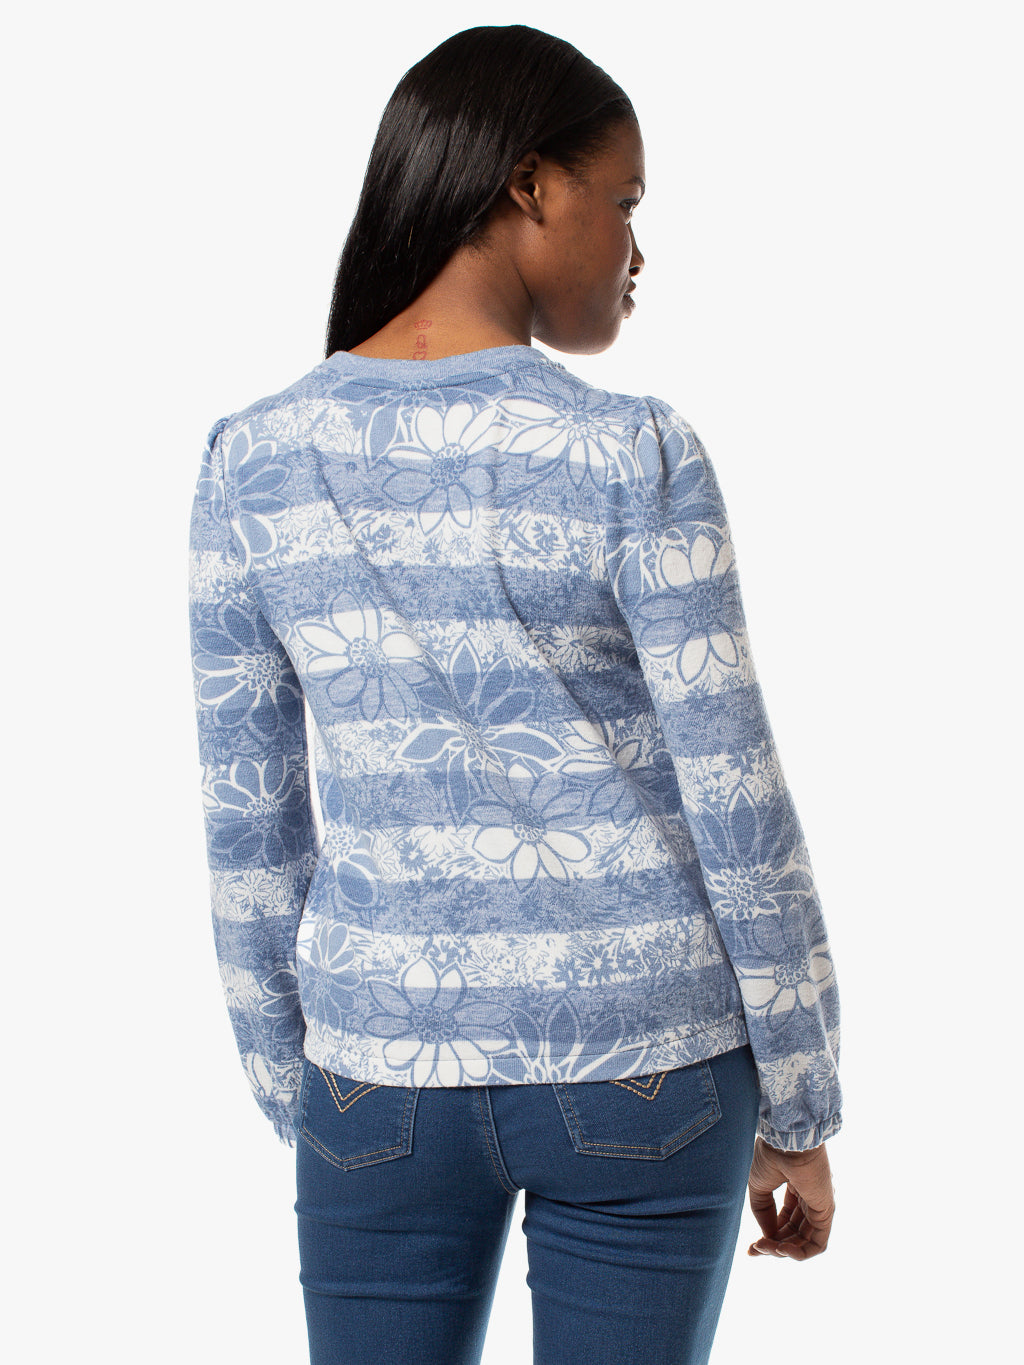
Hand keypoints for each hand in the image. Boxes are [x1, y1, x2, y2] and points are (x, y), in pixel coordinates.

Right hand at [746, 1135, 834, 1260]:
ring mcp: (819, 1206)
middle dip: (774, 1245)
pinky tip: (782, 1250)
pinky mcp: (826, 1212)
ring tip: (766, 1248)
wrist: (785, 1142)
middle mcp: (809, 1198)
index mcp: (794, 1188)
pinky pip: (817, 1243)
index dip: (768, 1236)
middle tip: (757, 1248)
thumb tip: (767, 1236)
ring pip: (804, 1241)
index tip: (751, 1249)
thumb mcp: (758, 1186)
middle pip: (793, 1233)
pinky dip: (801, 1253)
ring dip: (783, 1250)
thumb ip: (762, 1212)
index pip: (784, 1221)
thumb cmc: (771, 1156)